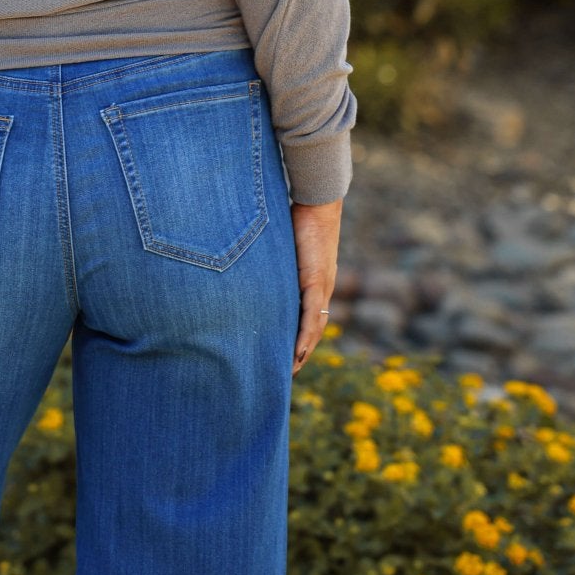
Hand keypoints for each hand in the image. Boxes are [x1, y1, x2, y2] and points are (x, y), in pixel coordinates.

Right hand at [291, 198, 341, 375]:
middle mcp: (322, 288)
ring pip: (315, 326)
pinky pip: (311, 314)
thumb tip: (251, 266)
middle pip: (315, 328)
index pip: (311, 317)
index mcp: (316, 281)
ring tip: (293, 369)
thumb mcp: (284, 248)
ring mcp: (321, 286)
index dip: (302, 338)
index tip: (290, 357)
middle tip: (289, 373)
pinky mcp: (316, 279)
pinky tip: (300, 351)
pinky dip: (306, 334)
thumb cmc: (299, 218)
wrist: (317, 202)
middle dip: (303, 351)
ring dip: (304, 350)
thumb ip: (274, 262)